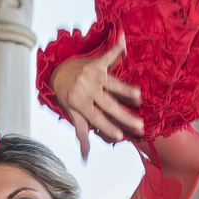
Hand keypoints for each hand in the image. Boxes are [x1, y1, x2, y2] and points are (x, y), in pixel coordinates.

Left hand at [50, 35, 141, 159]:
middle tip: (140, 125)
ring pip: (112, 84)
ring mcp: (92, 75)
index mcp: (79, 103)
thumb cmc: (67, 96)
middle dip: (124, 116)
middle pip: (108, 105)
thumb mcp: (72, 115)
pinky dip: (117, 49)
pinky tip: (125, 42)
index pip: (96, 118)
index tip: (120, 136)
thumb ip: (81, 134)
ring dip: (126, 91)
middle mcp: (86, 89)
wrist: (57, 73)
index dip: (108, 127)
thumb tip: (85, 156)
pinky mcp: (96, 62)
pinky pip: (108, 56)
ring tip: (139, 97)